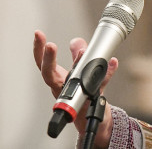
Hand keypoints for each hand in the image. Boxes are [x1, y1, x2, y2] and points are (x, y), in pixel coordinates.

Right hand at [33, 30, 116, 146]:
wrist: (90, 117)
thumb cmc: (81, 94)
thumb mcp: (78, 72)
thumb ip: (77, 57)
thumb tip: (75, 41)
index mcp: (57, 79)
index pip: (42, 63)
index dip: (38, 49)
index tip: (38, 33)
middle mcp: (62, 88)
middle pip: (48, 75)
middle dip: (48, 60)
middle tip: (50, 45)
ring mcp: (75, 95)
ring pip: (73, 82)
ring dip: (77, 65)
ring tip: (82, 51)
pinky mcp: (91, 100)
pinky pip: (99, 86)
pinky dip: (107, 73)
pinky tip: (113, 62)